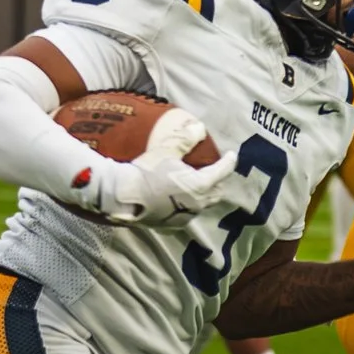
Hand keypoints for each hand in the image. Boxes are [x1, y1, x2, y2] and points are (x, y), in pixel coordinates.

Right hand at [73, 105, 225, 224]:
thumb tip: (199, 128)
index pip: (222, 171)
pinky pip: (186, 215)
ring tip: (198, 185)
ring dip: (204, 195)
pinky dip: (188, 205)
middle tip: (215, 170)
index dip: (229, 162)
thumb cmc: (147, 171)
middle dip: (218, 181)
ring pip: (202, 205)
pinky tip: (179, 200)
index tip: (231, 155)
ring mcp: (184, 218)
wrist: (122, 197)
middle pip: (216, 192)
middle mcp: (197, 204)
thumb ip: (185, 139)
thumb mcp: (165, 150)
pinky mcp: (171, 226)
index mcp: (200, 185)